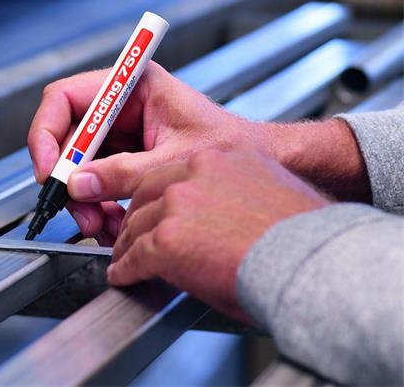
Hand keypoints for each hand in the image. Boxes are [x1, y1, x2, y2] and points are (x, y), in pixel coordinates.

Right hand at [28, 62, 256, 241]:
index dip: (47, 133)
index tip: (49, 169)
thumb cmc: (233, 144)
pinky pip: (98, 182)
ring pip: (80, 166)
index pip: (66, 99)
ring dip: (84, 199)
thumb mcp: (174, 160)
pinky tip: (113, 222)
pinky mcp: (127, 158)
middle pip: (68, 138)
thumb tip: (79, 184)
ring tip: (100, 224)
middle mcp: (122, 107)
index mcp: (133, 85)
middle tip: (76, 207)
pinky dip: (100, 206)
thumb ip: (124, 172)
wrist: (262, 163)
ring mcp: (122, 134)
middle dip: (69, 178)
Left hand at [107, 148, 330, 321]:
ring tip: (125, 259)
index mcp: (222, 159)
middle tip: (133, 235)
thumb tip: (222, 217)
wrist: (311, 262)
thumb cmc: (303, 237)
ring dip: (127, 245)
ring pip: (136, 225)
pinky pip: (134, 257)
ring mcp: (177, 206)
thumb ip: (235, 195)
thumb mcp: (269, 193)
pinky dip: (126, 270)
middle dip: (137, 217)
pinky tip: (125, 276)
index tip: (155, 209)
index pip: (173, 173)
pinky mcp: (167, 241)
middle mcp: (195, 173)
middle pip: (147, 194)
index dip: (158, 196)